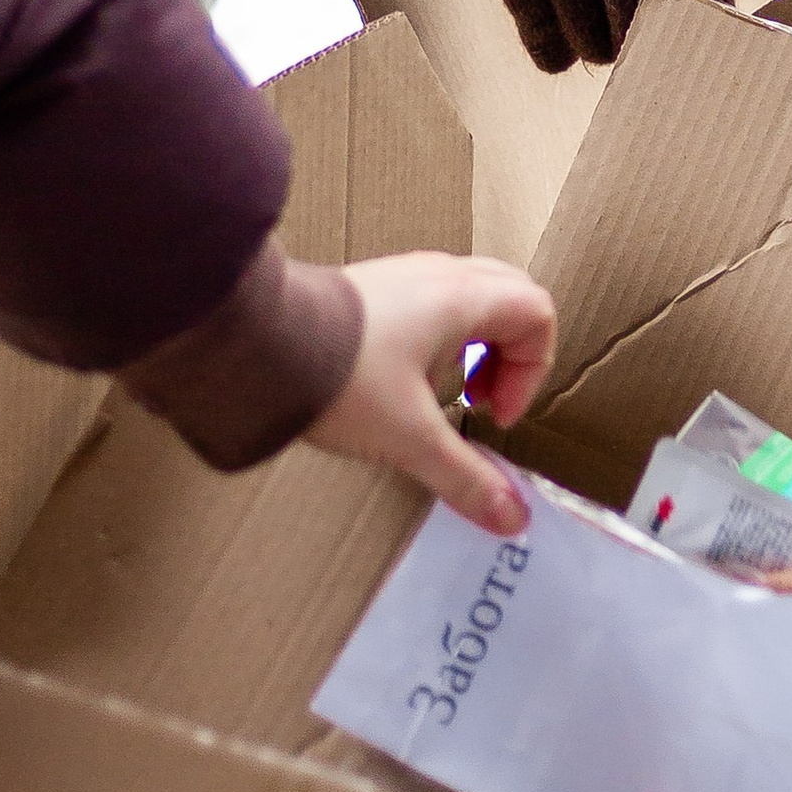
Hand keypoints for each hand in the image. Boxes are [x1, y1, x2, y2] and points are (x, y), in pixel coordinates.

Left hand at [304, 251, 551, 533]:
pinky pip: (429, 299)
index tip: (493, 415)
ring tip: (445, 390)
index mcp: (461, 297)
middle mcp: (437, 274)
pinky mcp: (368, 288)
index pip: (536, 313)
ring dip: (475, 342)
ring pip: (469, 293)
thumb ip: (464, 477)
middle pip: (509, 293)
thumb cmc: (337, 378)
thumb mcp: (409, 437)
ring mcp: (400, 274)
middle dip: (512, 350)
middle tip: (484, 397)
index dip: (531, 370)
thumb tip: (512, 517)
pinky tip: (403, 378)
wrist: (255, 344)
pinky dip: (438, 335)